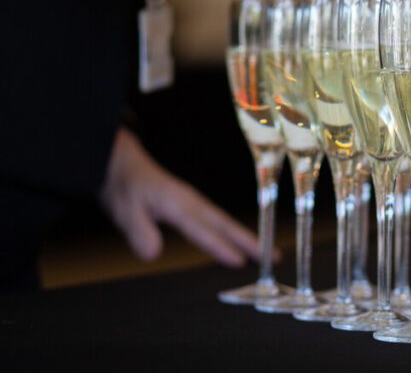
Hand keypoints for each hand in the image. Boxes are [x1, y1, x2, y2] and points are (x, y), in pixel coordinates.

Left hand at [100, 126, 260, 266]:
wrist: (121, 163)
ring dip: (246, 237)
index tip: (240, 262)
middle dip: (250, 242)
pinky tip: (238, 241)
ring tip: (266, 253)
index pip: (203, 230)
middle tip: (272, 258)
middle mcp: (192, 203)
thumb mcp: (124, 209)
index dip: (220, 247)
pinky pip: (218, 221)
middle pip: (226, 225)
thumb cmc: (124, 186)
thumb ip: (139, 231)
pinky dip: (233, 232)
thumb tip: (153, 255)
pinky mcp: (191, 205)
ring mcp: (194, 203)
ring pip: (225, 223)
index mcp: (178, 205)